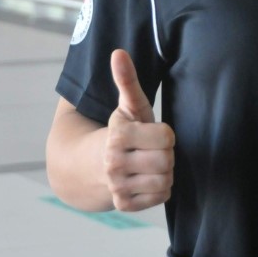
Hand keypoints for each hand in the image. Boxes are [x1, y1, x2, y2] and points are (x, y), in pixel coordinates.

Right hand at [104, 49, 174, 210]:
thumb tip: (119, 51)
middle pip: (167, 160)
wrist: (89, 166)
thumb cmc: (120, 132)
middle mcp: (114, 164)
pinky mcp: (124, 205)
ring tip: (149, 163)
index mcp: (117, 136)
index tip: (151, 132)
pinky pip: (161, 197)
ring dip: (164, 172)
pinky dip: (158, 189)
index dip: (164, 133)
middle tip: (152, 149)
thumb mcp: (126, 106)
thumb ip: (126, 80)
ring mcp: (117, 187)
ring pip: (166, 180)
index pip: (167, 136)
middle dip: (165, 153)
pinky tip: (146, 179)